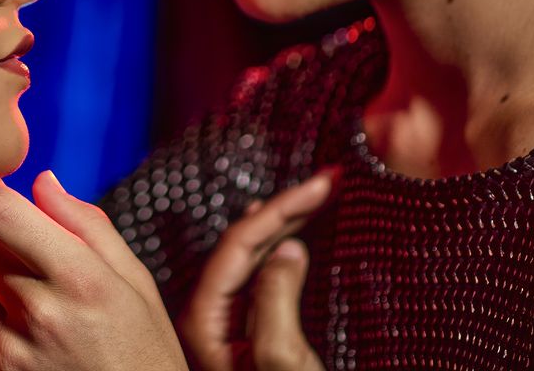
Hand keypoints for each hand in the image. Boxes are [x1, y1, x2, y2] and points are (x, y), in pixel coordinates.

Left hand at [0, 171, 187, 370]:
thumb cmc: (144, 352)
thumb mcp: (135, 284)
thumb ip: (87, 226)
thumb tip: (41, 181)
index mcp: (79, 278)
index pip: (0, 213)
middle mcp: (39, 313)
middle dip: (11, 259)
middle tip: (50, 286)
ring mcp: (10, 354)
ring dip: (0, 304)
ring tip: (47, 328)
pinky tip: (35, 358)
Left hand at [179, 168, 336, 370]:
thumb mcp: (279, 358)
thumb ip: (276, 300)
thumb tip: (289, 248)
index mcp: (204, 317)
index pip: (239, 242)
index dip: (281, 208)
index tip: (322, 185)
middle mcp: (208, 314)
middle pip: (245, 242)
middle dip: (287, 207)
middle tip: (329, 180)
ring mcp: (226, 322)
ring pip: (254, 256)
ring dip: (286, 223)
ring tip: (318, 195)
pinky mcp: (248, 330)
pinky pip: (263, 276)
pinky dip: (282, 248)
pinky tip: (288, 232)